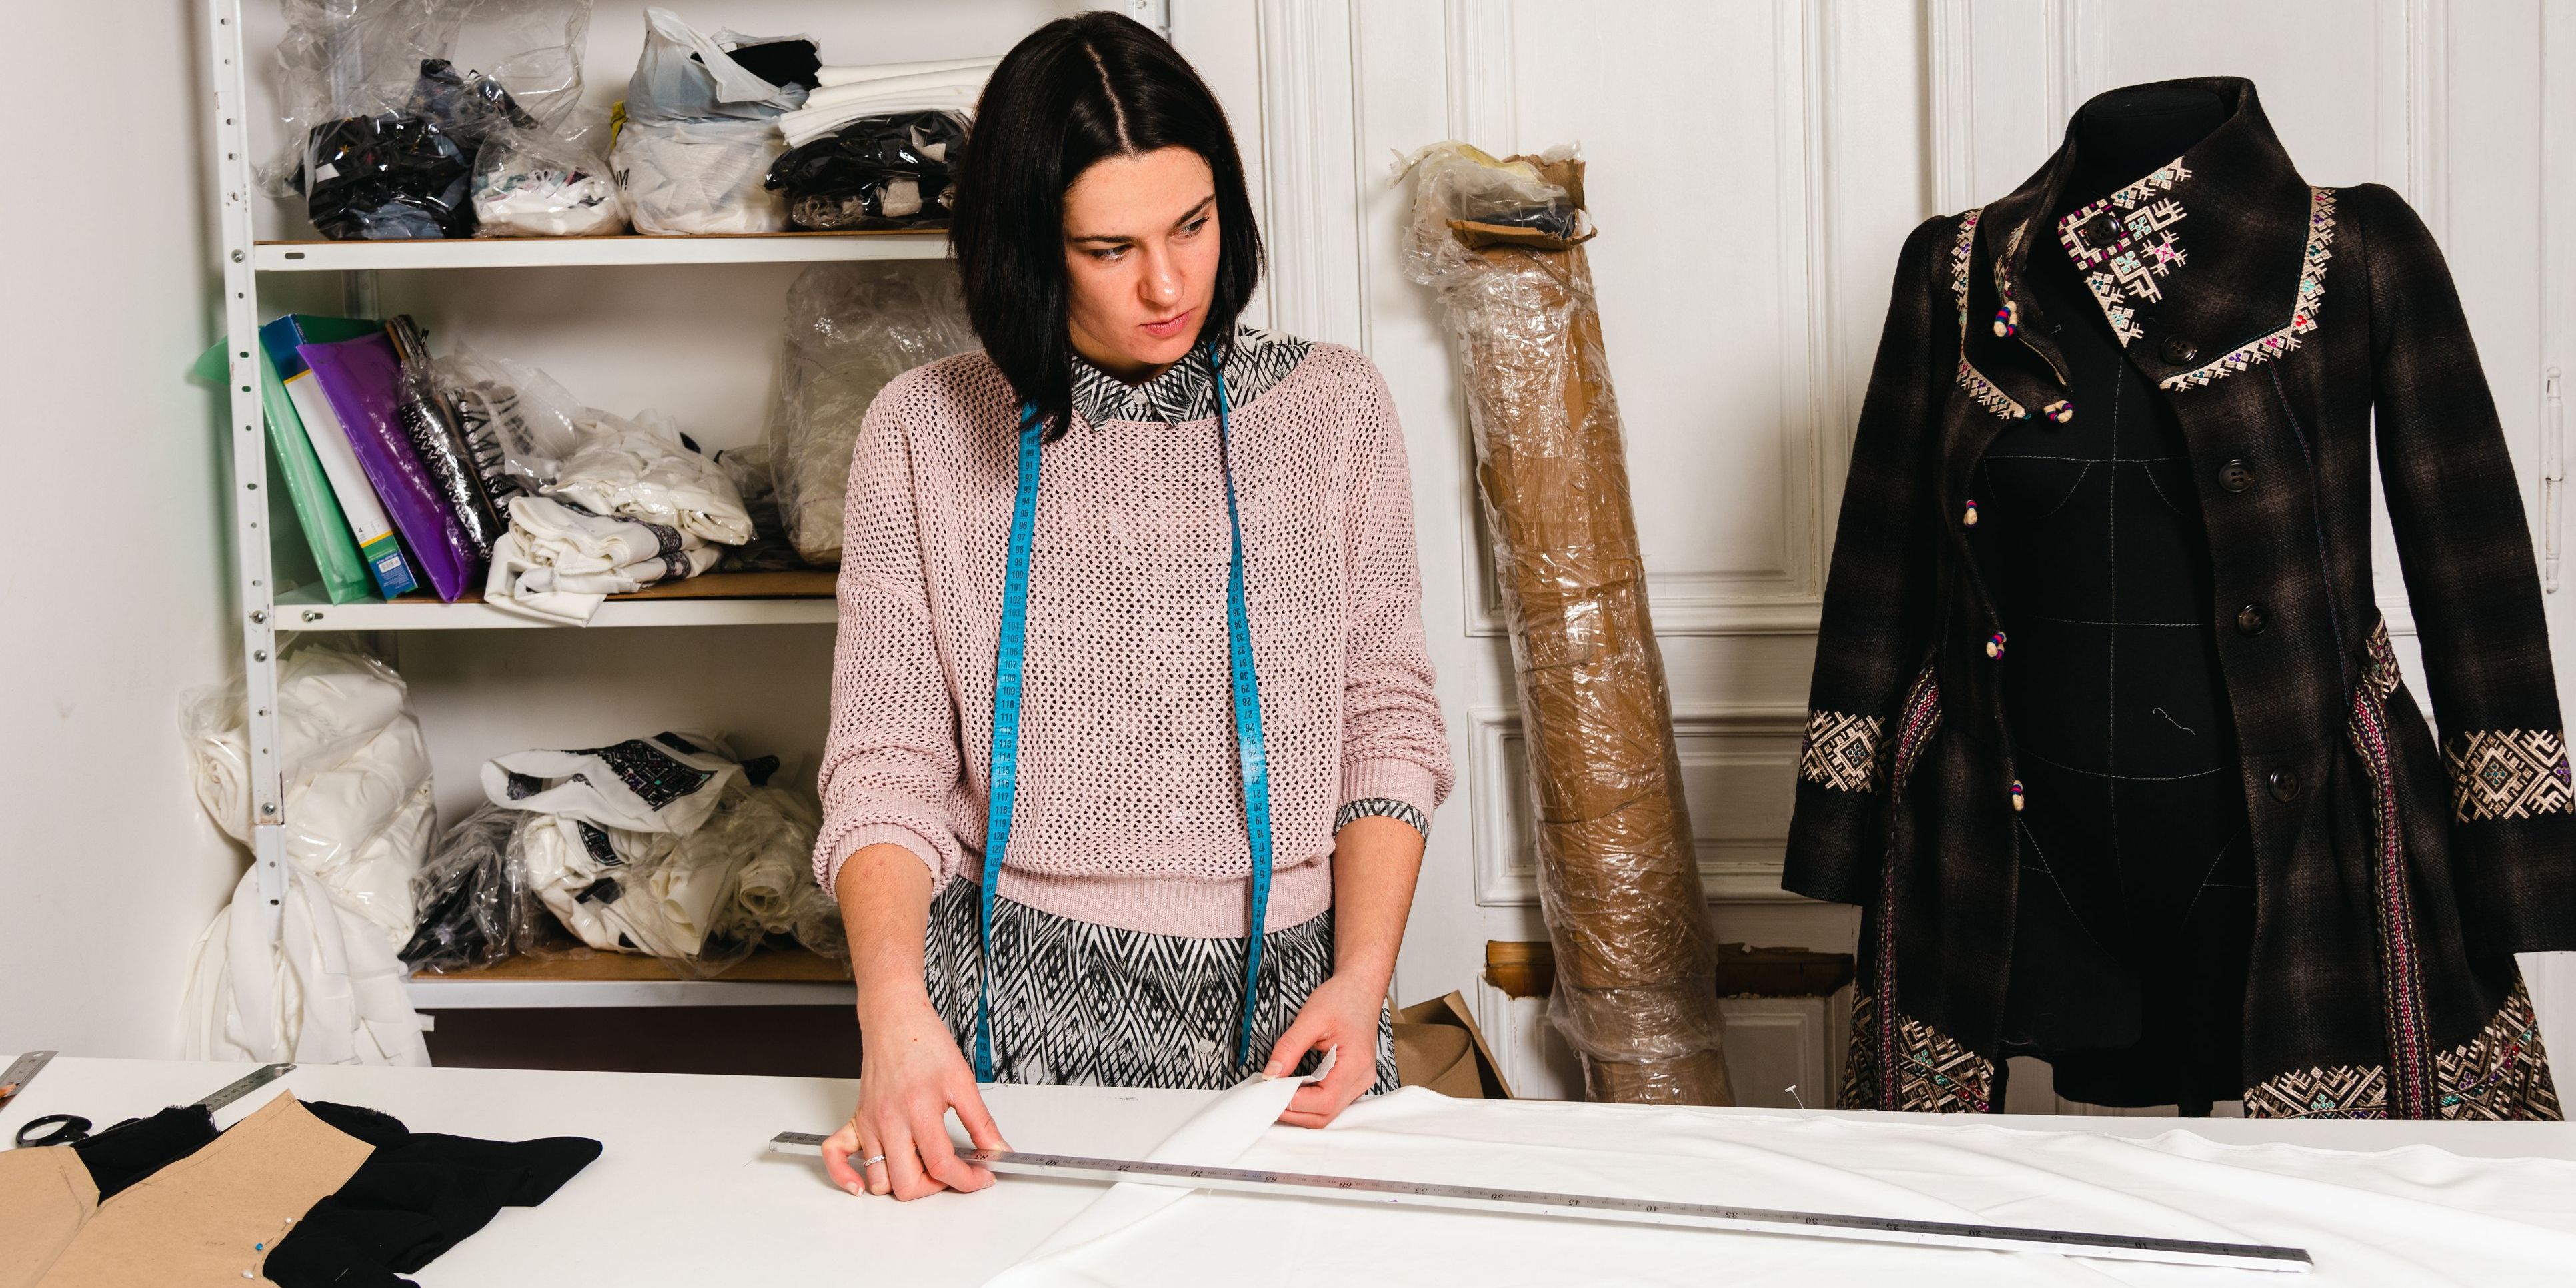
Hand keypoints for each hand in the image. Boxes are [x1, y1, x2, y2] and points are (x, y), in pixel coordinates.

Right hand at [822, 995, 1008, 1199]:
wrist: (895, 1019)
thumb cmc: (924, 1043)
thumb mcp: (963, 1081)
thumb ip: (981, 1122)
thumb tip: (998, 1150)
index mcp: (919, 1111)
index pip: (942, 1166)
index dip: (968, 1180)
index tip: (981, 1176)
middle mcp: (889, 1122)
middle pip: (907, 1184)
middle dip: (935, 1188)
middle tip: (953, 1171)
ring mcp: (869, 1124)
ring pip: (879, 1181)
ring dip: (902, 1184)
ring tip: (923, 1167)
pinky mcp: (856, 1121)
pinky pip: (835, 1157)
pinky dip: (844, 1176)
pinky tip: (861, 1183)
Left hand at [1263, 972, 1384, 1127]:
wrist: (1361, 990)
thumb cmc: (1341, 999)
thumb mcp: (1310, 1017)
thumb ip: (1288, 1047)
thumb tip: (1270, 1075)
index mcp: (1356, 1062)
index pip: (1325, 1101)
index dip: (1295, 1103)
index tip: (1270, 1094)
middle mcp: (1362, 1078)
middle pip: (1326, 1114)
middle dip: (1294, 1112)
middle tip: (1267, 1098)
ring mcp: (1360, 1082)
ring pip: (1328, 1113)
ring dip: (1301, 1110)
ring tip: (1278, 1094)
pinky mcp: (1353, 1081)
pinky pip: (1331, 1103)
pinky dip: (1309, 1103)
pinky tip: (1293, 1091)